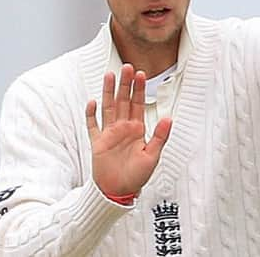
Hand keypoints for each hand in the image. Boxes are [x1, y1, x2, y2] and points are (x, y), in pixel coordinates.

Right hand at [86, 64, 171, 196]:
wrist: (119, 191)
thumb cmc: (137, 176)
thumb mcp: (152, 156)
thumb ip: (159, 136)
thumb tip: (168, 118)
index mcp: (136, 129)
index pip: (137, 104)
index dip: (139, 89)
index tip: (141, 74)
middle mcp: (122, 127)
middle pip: (123, 101)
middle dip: (125, 84)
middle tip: (127, 67)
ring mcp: (109, 133)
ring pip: (108, 107)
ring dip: (108, 92)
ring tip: (109, 75)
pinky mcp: (97, 142)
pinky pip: (92, 126)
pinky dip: (91, 115)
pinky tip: (92, 102)